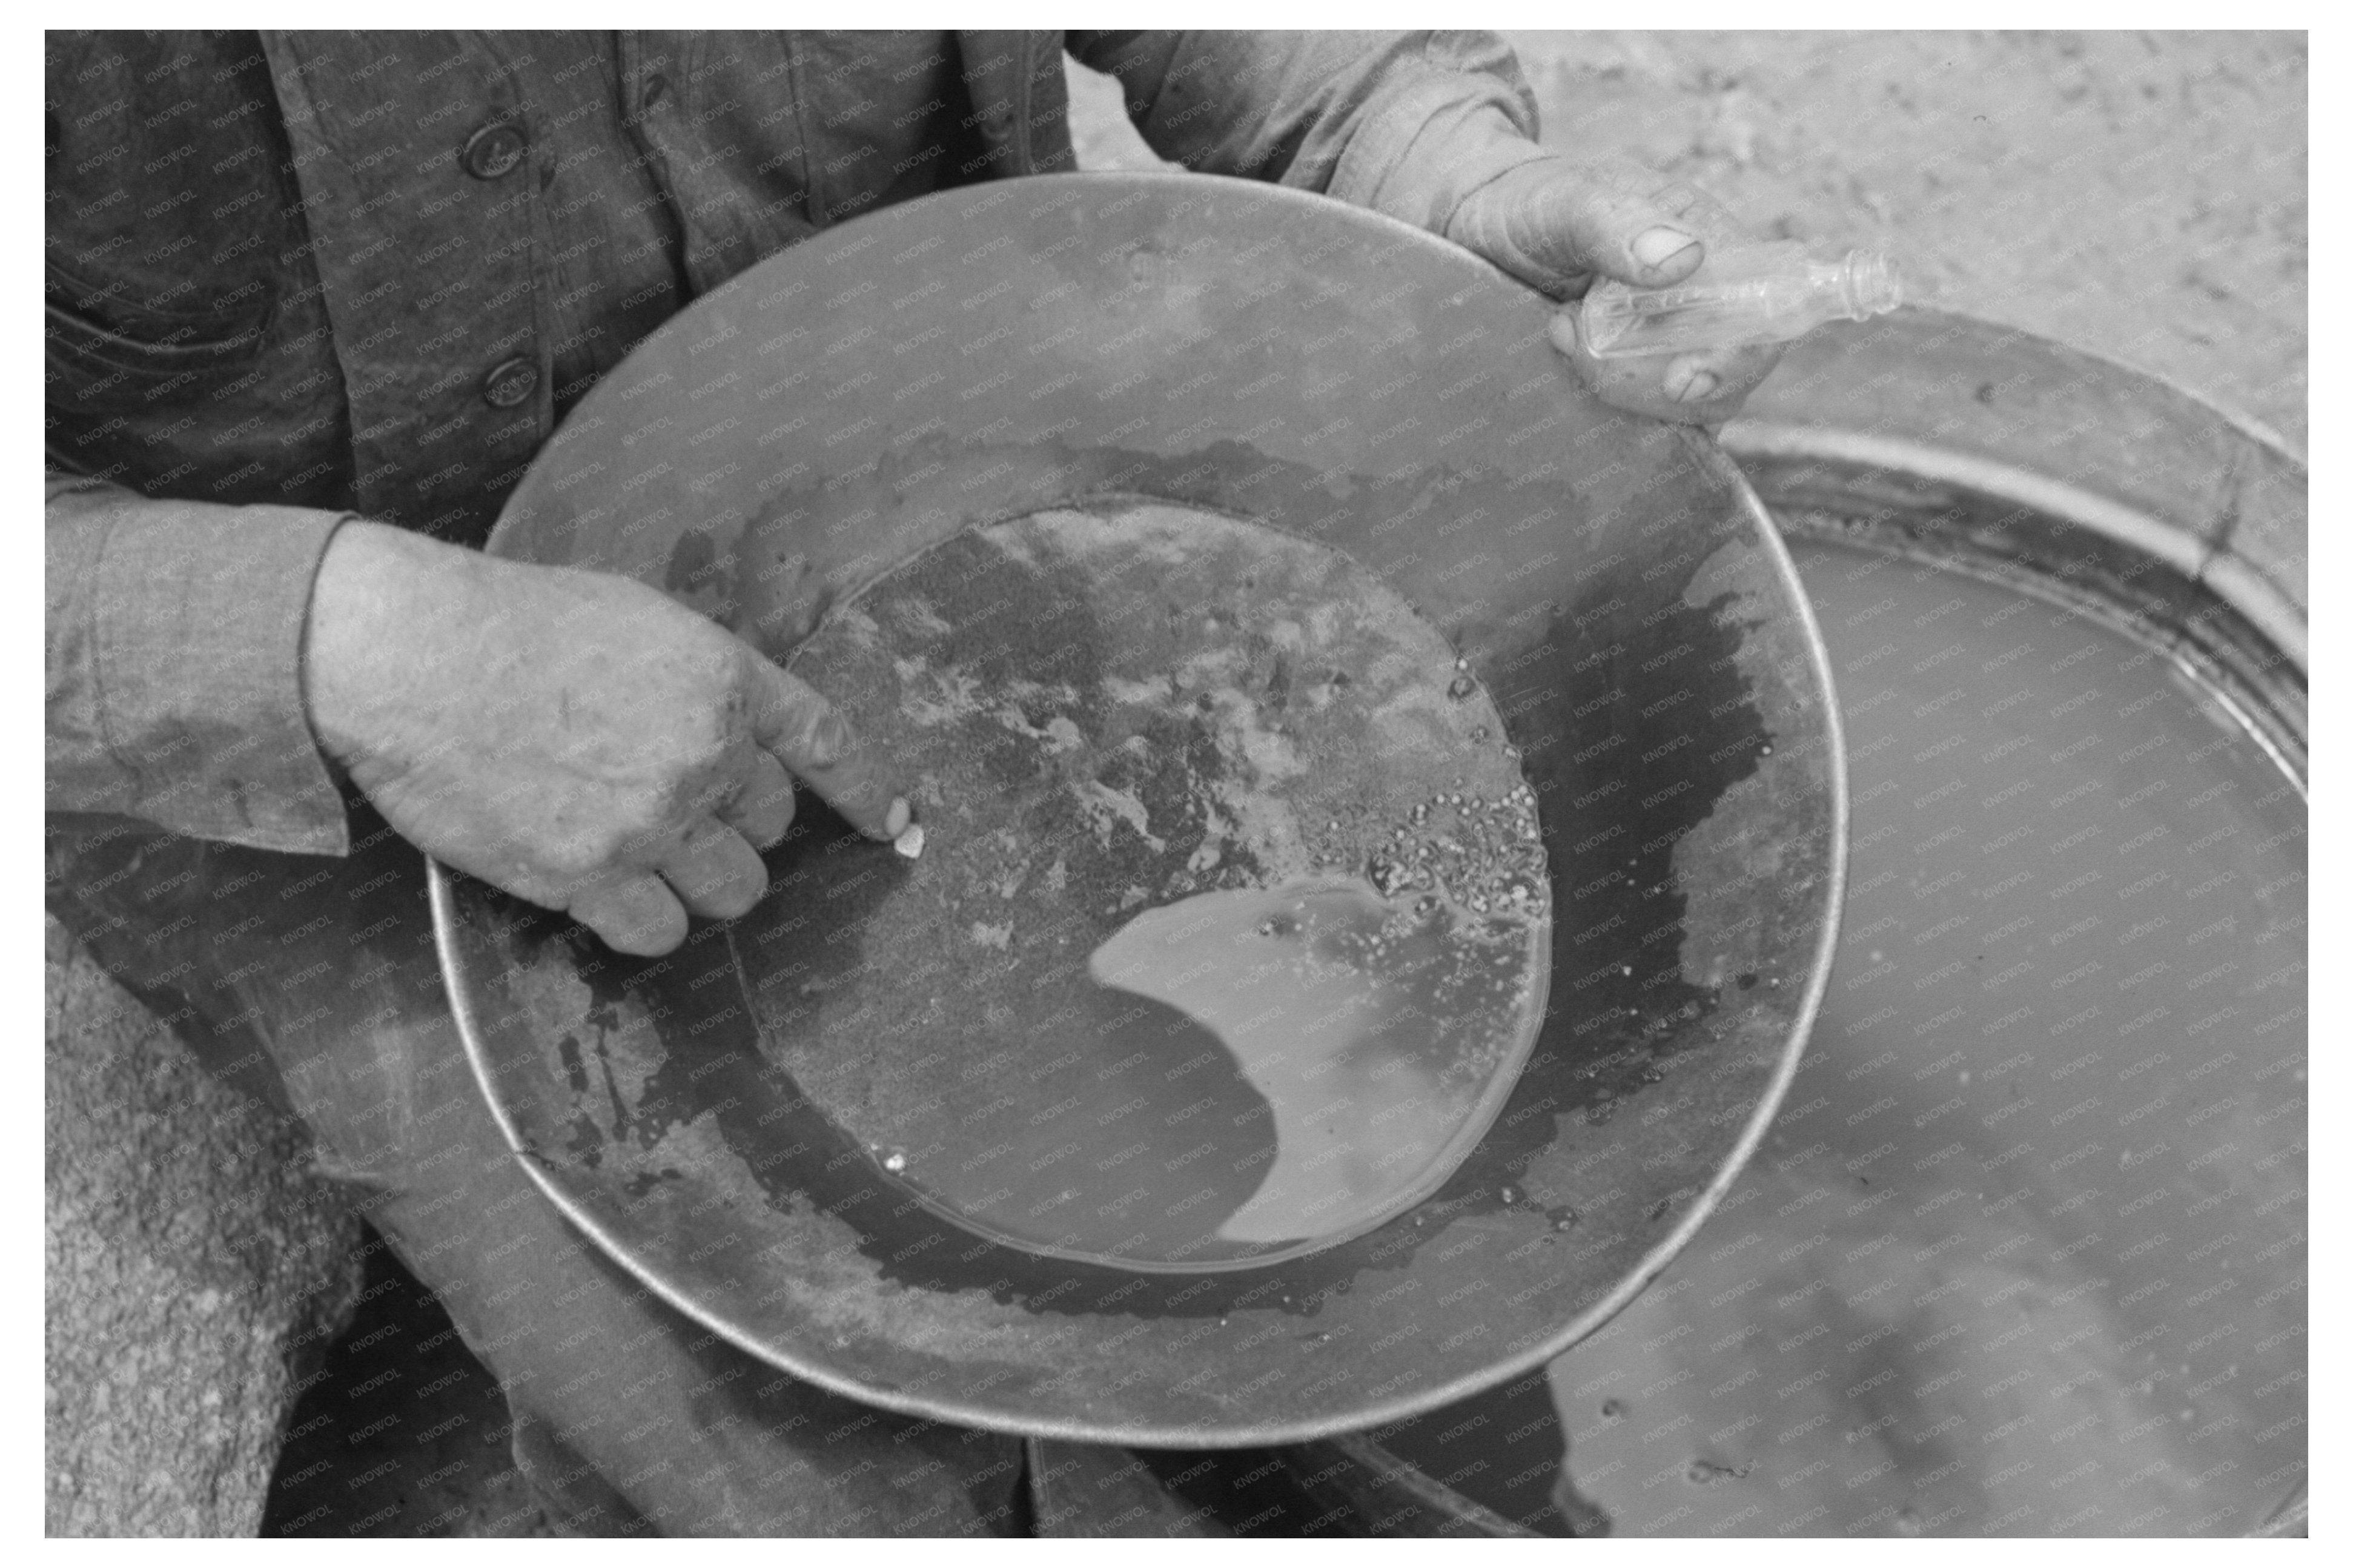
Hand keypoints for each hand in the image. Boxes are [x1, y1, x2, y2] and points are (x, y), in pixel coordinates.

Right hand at [303, 521, 907, 956]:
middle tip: (666, 801)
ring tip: (636, 849)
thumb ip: (699, 678)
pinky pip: (660, 933)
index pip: (827, 741)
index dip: (869, 788)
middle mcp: (702, 751)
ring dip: (697, 879)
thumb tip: (740, 732)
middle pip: (770, 824)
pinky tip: (603, 886)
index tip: (896, 822)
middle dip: (732, 820)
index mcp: (721, 677)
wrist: (410, 657)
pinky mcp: (589, 875)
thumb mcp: (633, 619)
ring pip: (731, 891)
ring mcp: (650, 819)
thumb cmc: (509, 624)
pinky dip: (643, 921)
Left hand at [1445, 157, 1783, 425]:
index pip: (1764, 313)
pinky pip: (1650, 428)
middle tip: (1578, 347)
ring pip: (1688, 411)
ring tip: (1561, 338)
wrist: (1474, 233)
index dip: (1737, 357)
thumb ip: (1616, 223)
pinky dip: (1616, 424)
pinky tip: (1570, 385)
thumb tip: (1684, 257)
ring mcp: (1671, 350)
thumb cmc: (1528, 203)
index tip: (1681, 384)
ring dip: (1626, 398)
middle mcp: (1705, 303)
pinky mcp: (1635, 387)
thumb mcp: (1564, 202)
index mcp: (1712, 245)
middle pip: (1727, 377)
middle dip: (1658, 384)